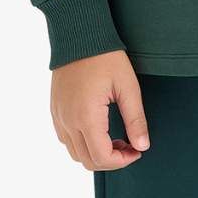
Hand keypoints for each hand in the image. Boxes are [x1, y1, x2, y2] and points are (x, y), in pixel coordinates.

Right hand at [50, 51, 149, 170]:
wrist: (78, 36)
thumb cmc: (106, 58)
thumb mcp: (128, 87)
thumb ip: (136, 120)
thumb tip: (142, 146)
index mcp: (87, 117)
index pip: (102, 158)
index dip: (123, 161)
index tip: (137, 150)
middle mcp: (68, 121)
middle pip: (88, 161)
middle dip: (112, 160)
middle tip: (129, 146)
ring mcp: (59, 117)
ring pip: (75, 154)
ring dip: (97, 154)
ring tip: (116, 138)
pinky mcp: (55, 111)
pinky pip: (66, 140)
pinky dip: (83, 144)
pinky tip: (99, 130)